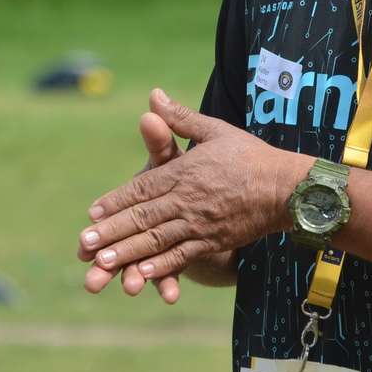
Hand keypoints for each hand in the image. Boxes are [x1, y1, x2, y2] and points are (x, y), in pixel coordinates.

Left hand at [78, 91, 302, 296]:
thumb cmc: (250, 156)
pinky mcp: (213, 241)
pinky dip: (163, 266)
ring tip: (103, 264)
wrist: (286, 187)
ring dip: (128, 252)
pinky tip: (143, 274)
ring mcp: (200, 223)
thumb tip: (153, 97)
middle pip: (143, 217)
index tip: (92, 213)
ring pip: (158, 240)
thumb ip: (180, 118)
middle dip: (112, 232)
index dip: (116, 201)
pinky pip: (183, 255)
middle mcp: (188, 199)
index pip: (143, 187)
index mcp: (185, 172)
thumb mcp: (214, 131)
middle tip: (84, 244)